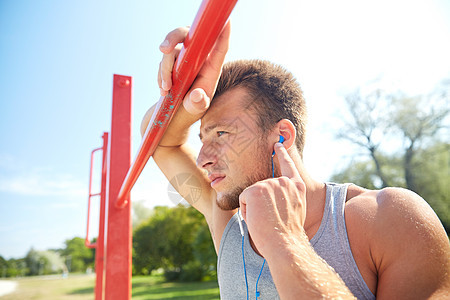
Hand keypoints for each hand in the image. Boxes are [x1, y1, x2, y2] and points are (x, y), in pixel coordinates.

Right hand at [158, 22, 230, 116]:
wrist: (178, 111)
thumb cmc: (193, 106)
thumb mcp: (197, 108)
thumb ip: (199, 102)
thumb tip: (198, 95)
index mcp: (212, 66)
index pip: (219, 47)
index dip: (224, 33)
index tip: (226, 21)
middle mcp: (199, 57)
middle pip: (188, 35)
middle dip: (174, 38)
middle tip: (163, 49)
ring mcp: (185, 57)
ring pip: (171, 50)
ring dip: (164, 69)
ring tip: (166, 89)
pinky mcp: (173, 61)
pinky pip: (163, 61)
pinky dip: (160, 75)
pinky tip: (164, 91)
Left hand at [239, 142, 306, 256]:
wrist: (284, 243)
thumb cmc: (288, 234)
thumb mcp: (295, 210)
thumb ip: (287, 197)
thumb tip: (274, 194)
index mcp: (297, 187)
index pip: (289, 166)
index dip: (282, 154)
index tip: (278, 143)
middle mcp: (284, 182)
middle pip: (263, 188)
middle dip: (261, 204)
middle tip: (271, 219)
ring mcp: (270, 184)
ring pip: (253, 195)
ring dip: (255, 209)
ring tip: (266, 220)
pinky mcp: (255, 189)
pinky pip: (244, 200)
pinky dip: (247, 212)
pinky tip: (258, 219)